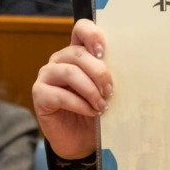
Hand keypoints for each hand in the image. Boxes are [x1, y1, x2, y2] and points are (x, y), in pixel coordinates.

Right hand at [32, 19, 113, 160]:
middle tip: (110, 91)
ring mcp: (47, 75)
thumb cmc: (97, 111)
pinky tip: (91, 112)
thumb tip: (130, 64)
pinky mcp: (39, 94)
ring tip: (102, 105)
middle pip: (78, 54)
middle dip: (99, 73)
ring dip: (90, 90)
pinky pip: (60, 94)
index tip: (104, 52)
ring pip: (69, 72)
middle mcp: (60, 59)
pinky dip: (80, 104)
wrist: (82, 140)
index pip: (81, 28)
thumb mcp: (106, 89)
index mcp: (78, 52)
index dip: (92, 35)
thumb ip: (110, 74)